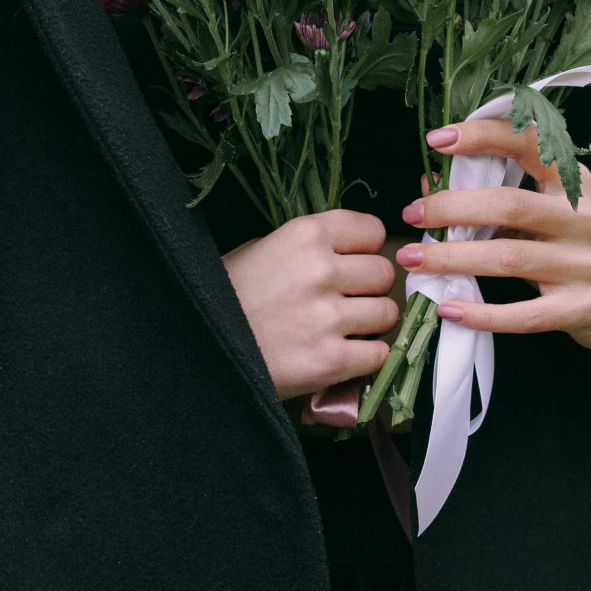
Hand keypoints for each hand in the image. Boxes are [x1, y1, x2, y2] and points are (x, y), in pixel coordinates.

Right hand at [222, 211, 398, 398]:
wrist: (202, 348)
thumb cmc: (228, 295)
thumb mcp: (261, 249)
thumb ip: (308, 247)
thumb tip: (349, 254)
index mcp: (304, 234)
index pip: (372, 230)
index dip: (365, 248)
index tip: (354, 261)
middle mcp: (320, 270)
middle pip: (383, 273)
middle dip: (370, 287)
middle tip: (349, 299)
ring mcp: (328, 317)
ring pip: (388, 313)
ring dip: (372, 323)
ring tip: (346, 328)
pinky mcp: (331, 361)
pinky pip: (379, 354)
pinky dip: (367, 357)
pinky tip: (345, 353)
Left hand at [397, 113, 590, 370]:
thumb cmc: (575, 242)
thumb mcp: (546, 207)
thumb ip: (495, 192)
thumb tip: (428, 183)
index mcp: (571, 181)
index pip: (529, 144)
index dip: (482, 137)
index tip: (437, 138)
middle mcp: (581, 217)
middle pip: (509, 205)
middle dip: (452, 208)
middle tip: (412, 214)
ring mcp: (584, 264)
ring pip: (509, 258)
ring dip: (454, 258)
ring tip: (414, 259)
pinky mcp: (582, 307)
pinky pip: (525, 313)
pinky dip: (483, 312)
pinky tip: (449, 307)